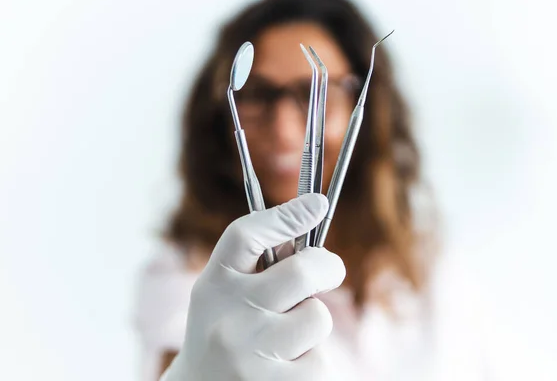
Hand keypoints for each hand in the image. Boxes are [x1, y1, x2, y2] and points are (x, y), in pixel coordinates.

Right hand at [162, 193, 345, 380]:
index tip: (317, 204)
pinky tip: (285, 367)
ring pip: (317, 318)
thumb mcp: (225, 292)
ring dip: (312, 322)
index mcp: (215, 282)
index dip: (285, 216)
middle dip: (328, 266)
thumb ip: (259, 264)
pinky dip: (311, 361)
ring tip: (287, 336)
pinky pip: (319, 362)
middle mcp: (229, 314)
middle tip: (329, 271)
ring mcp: (250, 353)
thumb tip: (310, 223)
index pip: (246, 235)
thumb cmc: (223, 329)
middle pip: (301, 272)